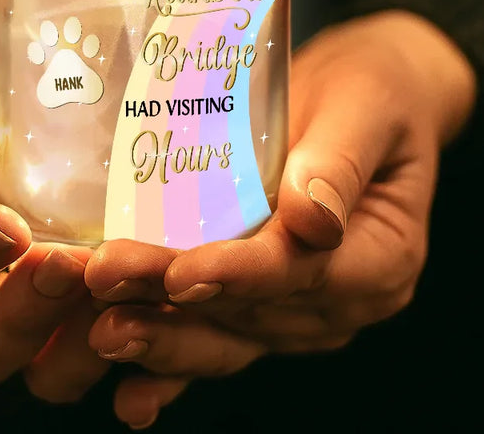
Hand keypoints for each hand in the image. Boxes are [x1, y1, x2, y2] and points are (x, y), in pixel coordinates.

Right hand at [0, 33, 108, 400]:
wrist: (53, 113)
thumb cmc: (4, 116)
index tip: (7, 226)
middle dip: (22, 313)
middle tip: (66, 264)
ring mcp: (40, 323)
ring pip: (46, 373)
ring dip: (83, 343)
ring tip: (120, 291)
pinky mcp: (94, 325)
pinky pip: (111, 358)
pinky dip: (137, 352)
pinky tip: (163, 312)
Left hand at [86, 11, 476, 426]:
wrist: (370, 93)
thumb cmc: (374, 90)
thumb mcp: (365, 106)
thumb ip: (339, 162)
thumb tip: (311, 220)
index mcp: (381, 256)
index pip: (302, 272)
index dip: (240, 275)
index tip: (182, 274)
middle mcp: (342, 296)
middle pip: (250, 307)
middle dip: (175, 304)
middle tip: (107, 288)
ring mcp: (300, 304)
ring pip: (227, 331)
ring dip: (163, 334)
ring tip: (103, 332)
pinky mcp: (263, 296)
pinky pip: (219, 333)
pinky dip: (175, 367)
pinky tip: (132, 394)